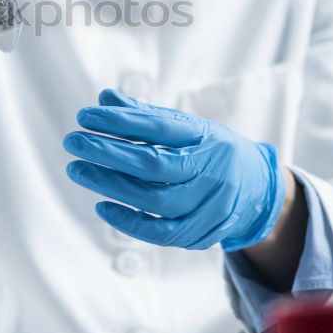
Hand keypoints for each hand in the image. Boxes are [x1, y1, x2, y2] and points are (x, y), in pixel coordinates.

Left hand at [63, 89, 286, 251]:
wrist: (260, 188)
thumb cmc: (209, 150)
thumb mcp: (187, 127)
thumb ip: (145, 116)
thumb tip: (104, 99)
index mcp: (206, 136)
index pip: (158, 126)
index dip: (120, 121)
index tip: (85, 116)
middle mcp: (212, 169)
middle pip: (153, 164)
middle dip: (107, 153)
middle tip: (72, 142)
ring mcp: (211, 204)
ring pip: (155, 200)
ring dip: (111, 186)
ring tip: (78, 170)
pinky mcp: (205, 232)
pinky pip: (162, 233)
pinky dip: (129, 222)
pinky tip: (103, 205)